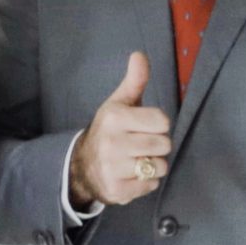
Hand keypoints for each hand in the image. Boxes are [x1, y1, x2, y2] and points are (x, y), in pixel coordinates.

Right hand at [68, 52, 171, 209]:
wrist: (82, 166)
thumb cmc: (109, 131)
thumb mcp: (119, 104)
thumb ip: (134, 81)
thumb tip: (139, 55)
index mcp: (114, 117)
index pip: (162, 121)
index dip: (157, 125)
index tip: (142, 127)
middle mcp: (111, 142)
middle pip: (164, 144)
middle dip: (156, 146)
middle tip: (139, 145)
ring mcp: (112, 168)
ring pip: (159, 166)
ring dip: (152, 165)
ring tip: (135, 160)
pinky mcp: (117, 190)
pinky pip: (151, 185)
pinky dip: (145, 182)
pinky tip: (131, 175)